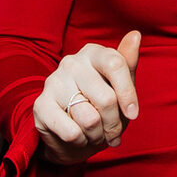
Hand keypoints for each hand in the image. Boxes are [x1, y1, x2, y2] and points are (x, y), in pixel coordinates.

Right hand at [33, 30, 141, 165]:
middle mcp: (71, 63)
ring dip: (97, 135)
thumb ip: (128, 63)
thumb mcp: (120, 87)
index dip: (128, 94)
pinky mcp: (40, 105)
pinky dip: (80, 141)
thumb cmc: (100, 105)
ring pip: (90, 119)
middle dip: (114, 125)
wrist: (71, 133)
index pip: (116, 64)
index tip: (132, 115)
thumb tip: (135, 35)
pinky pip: (71, 132)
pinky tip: (78, 137)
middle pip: (106, 99)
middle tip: (112, 133)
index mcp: (93, 53)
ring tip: (94, 134)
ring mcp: (53, 82)